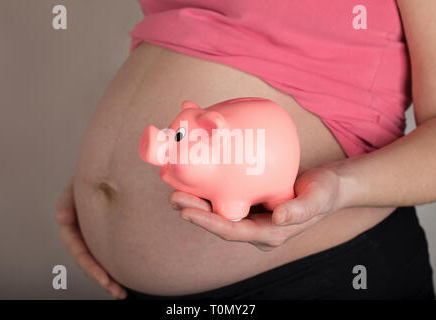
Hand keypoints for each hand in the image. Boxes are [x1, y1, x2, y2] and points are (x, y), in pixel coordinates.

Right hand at [55, 178, 126, 298]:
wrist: (112, 167)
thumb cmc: (92, 174)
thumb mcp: (78, 182)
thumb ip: (69, 198)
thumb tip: (61, 218)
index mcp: (71, 220)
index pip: (76, 247)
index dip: (88, 264)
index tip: (104, 278)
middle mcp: (81, 230)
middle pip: (88, 259)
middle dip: (101, 278)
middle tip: (117, 291)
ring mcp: (93, 232)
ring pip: (99, 259)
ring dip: (108, 278)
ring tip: (122, 293)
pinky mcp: (107, 232)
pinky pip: (110, 251)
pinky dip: (117, 265)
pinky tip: (129, 277)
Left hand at [169, 166, 343, 251]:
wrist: (325, 186)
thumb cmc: (324, 192)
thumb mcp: (319, 199)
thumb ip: (302, 210)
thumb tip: (279, 217)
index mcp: (269, 233)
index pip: (232, 232)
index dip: (208, 223)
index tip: (186, 211)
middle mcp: (255, 228)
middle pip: (218, 222)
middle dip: (195, 211)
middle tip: (174, 197)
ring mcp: (250, 216)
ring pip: (218, 211)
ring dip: (196, 201)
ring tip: (175, 188)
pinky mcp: (248, 202)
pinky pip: (224, 199)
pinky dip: (208, 190)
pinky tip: (195, 178)